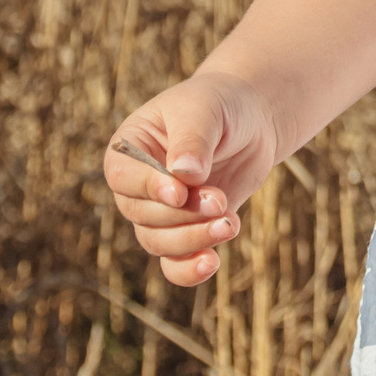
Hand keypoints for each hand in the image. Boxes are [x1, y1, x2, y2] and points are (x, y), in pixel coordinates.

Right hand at [103, 71, 284, 284]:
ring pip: (159, 243)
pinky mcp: (188, 229)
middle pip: (142, 215)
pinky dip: (189, 270)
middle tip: (220, 201)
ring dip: (193, 240)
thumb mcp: (206, 111)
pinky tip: (212, 263)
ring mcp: (162, 211)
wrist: (253, 120)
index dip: (148, 188)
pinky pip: (175, 263)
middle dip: (182, 214)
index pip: (122, 176)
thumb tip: (184, 175)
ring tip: (230, 224)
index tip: (179, 192)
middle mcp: (138, 184)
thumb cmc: (221, 105)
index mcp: (130, 147)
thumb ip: (193, 140)